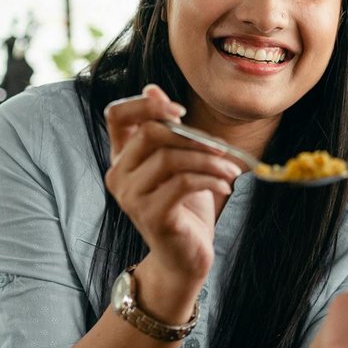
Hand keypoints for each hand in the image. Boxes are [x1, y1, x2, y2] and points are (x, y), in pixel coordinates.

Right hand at [103, 85, 241, 280]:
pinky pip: (183, 183)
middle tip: (221, 148)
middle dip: (192, 135)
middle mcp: (119, 175)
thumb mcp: (178, 163)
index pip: (116, 115)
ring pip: (170, 158)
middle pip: (150, 132)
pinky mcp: (151, 216)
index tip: (180, 111)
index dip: (146, 104)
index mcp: (122, 157)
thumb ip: (167, 131)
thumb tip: (153, 89)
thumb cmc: (184, 208)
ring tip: (231, 170)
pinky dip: (210, 179)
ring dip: (209, 159)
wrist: (185, 258)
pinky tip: (226, 184)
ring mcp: (131, 197)